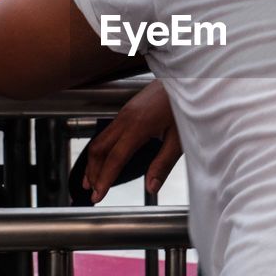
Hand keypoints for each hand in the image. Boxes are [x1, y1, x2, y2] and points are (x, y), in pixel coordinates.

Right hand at [83, 80, 182, 202]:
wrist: (187, 78)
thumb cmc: (186, 105)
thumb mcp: (179, 139)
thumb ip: (163, 164)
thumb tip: (151, 187)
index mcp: (138, 126)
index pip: (114, 159)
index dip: (104, 180)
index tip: (97, 197)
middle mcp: (126, 119)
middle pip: (99, 149)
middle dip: (92, 172)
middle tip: (90, 193)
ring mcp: (124, 113)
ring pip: (99, 140)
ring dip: (93, 161)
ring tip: (89, 180)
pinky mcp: (127, 110)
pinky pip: (106, 132)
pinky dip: (100, 149)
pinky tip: (103, 159)